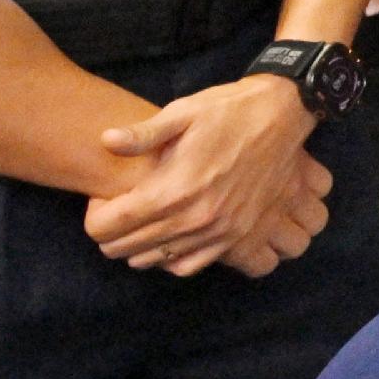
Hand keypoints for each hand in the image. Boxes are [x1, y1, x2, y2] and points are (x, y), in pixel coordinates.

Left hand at [85, 76, 329, 274]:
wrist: (284, 116)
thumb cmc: (228, 111)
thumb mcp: (183, 112)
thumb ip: (142, 133)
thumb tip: (105, 140)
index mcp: (172, 190)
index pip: (107, 226)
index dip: (94, 216)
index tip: (100, 199)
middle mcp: (192, 220)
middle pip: (125, 249)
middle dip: (111, 233)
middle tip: (117, 210)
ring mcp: (217, 233)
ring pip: (155, 261)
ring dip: (138, 248)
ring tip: (140, 225)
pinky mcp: (238, 238)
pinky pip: (190, 266)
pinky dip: (172, 259)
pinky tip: (170, 240)